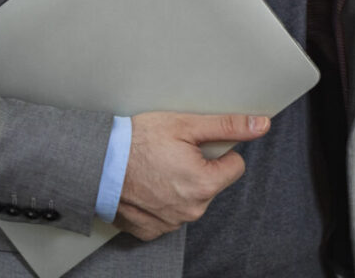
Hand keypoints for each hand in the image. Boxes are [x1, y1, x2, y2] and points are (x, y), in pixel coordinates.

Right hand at [113, 112, 269, 240]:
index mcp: (205, 184)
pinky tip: (148, 184)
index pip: (235, 166)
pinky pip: (169, 213)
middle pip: (212, 183)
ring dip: (181, 184)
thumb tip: (261, 125)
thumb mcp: (187, 124)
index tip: (197, 145)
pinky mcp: (151, 230)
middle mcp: (191, 210)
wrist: (94, 164)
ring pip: (191, 198)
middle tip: (173, 154)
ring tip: (157, 167)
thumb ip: (228, 126)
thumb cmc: (137, 142)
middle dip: (199, 168)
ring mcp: (170, 224)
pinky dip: (162, 200)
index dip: (218, 152)